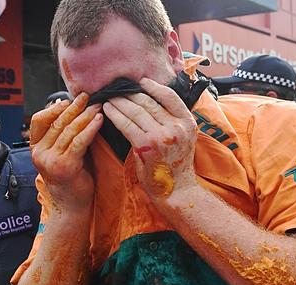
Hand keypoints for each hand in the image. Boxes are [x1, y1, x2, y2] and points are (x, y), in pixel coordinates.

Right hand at [30, 93, 102, 211]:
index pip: (38, 120)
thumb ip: (63, 135)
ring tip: (97, 107)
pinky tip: (99, 120)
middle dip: (74, 108)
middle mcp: (39, 154)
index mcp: (35, 148)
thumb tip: (73, 109)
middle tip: (87, 97)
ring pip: (68, 130)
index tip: (69, 101)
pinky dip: (90, 129)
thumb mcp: (62, 153)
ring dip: (85, 116)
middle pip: (56, 122)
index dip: (54, 108)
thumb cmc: (71, 178)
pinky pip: (79, 141)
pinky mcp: (65, 166)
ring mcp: (50, 160)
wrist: (72, 206)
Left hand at [103, 77, 197, 198]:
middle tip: (117, 88)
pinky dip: (115, 115)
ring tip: (109, 97)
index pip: (170, 96)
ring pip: (136, 111)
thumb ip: (172, 121)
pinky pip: (126, 125)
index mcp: (188, 122)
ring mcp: (161, 136)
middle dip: (131, 94)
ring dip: (120, 102)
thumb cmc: (175, 166)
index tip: (141, 82)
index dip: (154, 86)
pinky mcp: (146, 146)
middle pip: (149, 102)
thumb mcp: (183, 139)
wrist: (176, 191)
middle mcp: (176, 127)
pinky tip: (107, 110)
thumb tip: (150, 101)